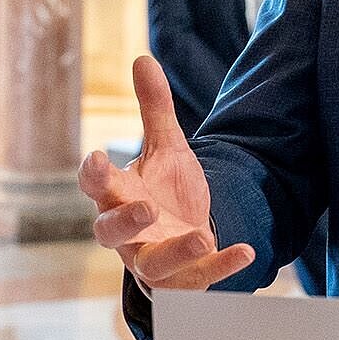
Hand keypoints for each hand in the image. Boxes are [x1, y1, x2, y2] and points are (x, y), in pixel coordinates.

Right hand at [77, 56, 255, 289]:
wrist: (192, 235)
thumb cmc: (166, 191)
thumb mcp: (167, 147)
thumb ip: (154, 108)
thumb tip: (143, 59)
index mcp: (118, 195)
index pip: (95, 185)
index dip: (92, 174)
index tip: (97, 158)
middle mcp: (128, 232)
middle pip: (110, 232)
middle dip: (125, 221)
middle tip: (146, 208)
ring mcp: (153, 259)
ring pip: (152, 265)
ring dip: (176, 252)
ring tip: (203, 237)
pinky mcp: (182, 280)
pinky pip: (197, 281)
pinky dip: (221, 267)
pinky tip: (246, 251)